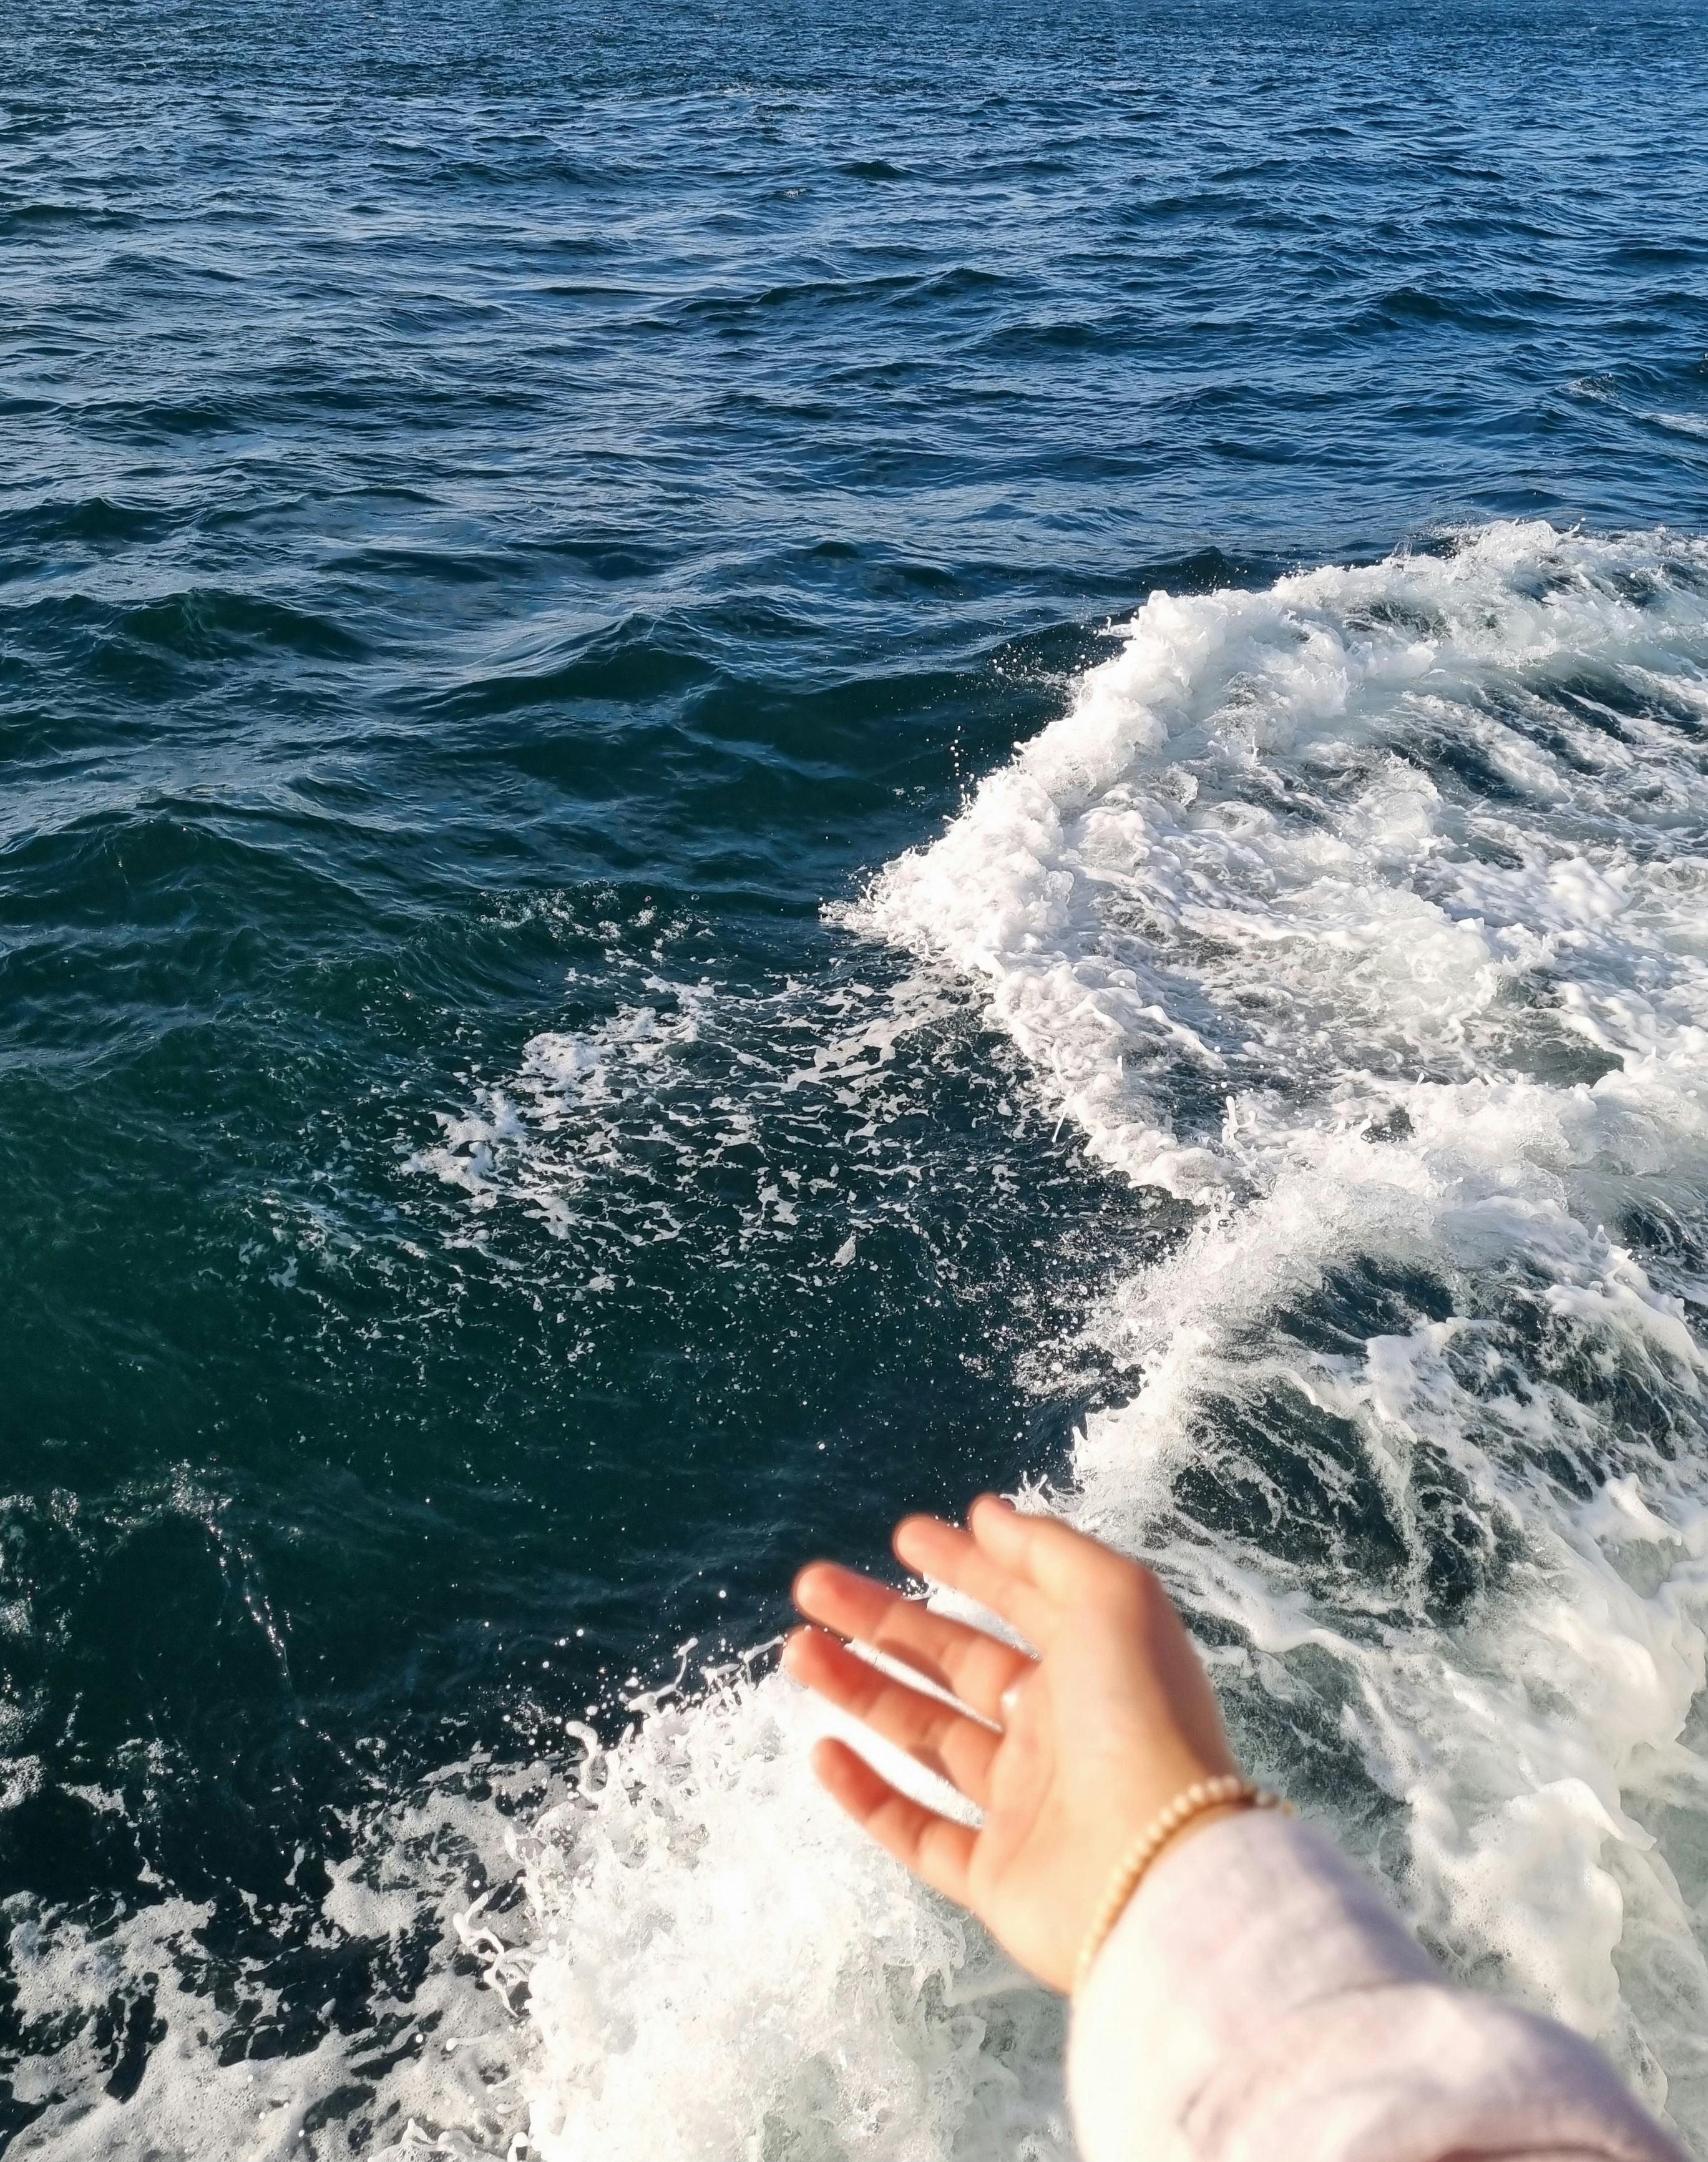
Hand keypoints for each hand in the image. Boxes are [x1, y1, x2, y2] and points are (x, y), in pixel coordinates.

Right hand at [783, 1494, 1241, 1993]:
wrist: (1157, 1871)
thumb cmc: (1142, 1720)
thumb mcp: (1113, 1599)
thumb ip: (1047, 1550)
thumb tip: (986, 1513)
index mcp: (1092, 1668)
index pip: (1018, 1603)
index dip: (965, 1565)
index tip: (904, 1537)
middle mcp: (1059, 1733)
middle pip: (953, 1665)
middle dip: (882, 1620)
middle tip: (813, 1586)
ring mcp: (1026, 1808)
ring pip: (925, 1738)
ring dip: (859, 1689)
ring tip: (797, 1649)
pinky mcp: (997, 1879)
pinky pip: (918, 1833)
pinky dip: (867, 1796)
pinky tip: (822, 1750)